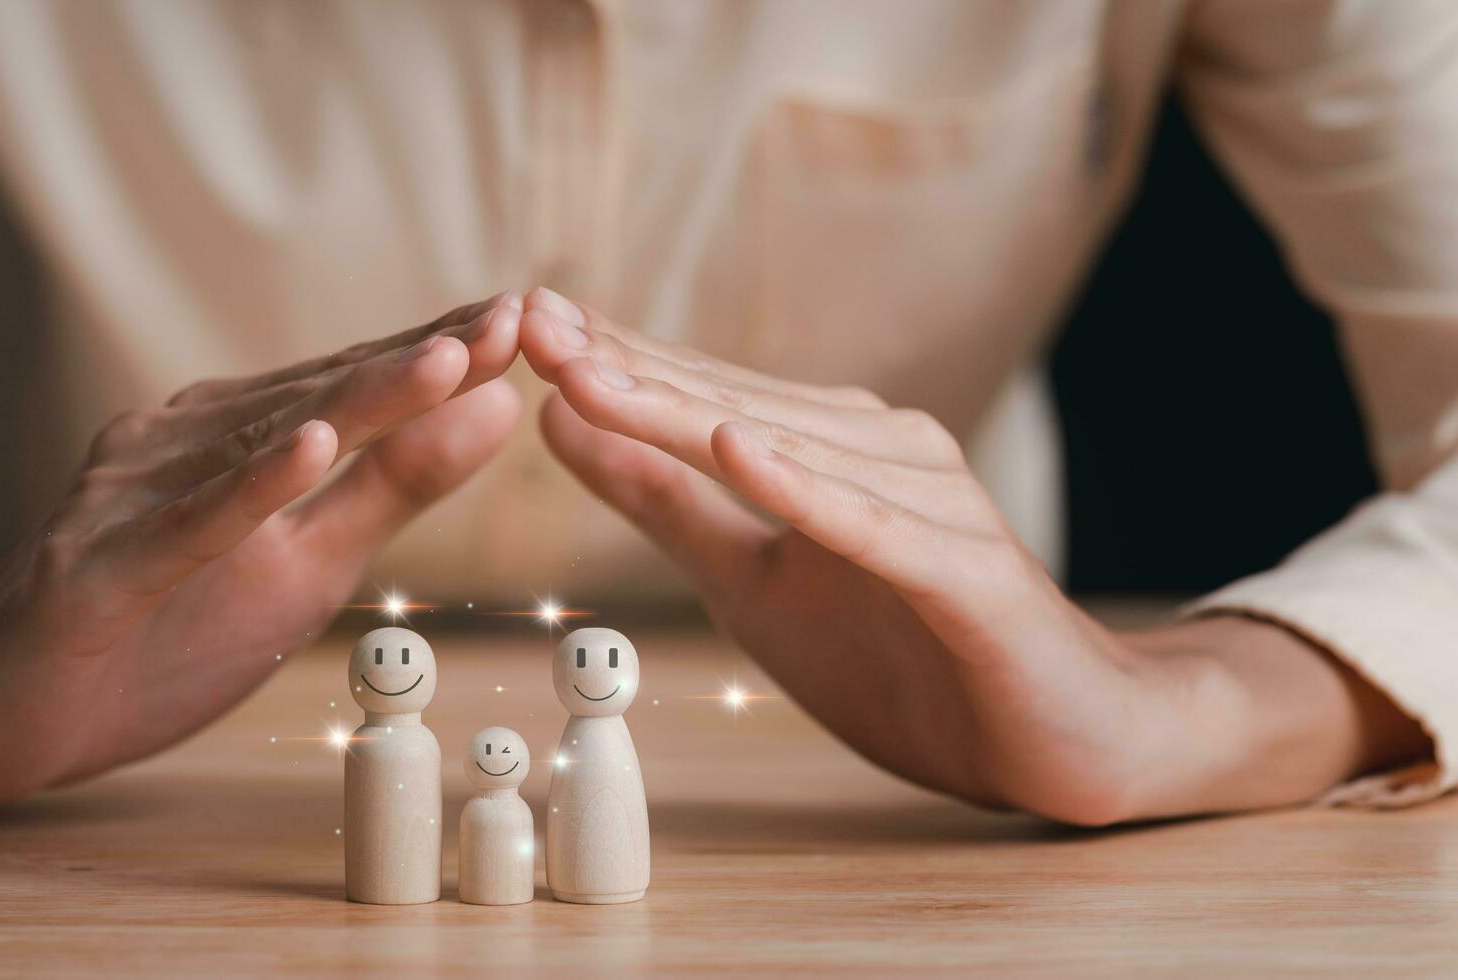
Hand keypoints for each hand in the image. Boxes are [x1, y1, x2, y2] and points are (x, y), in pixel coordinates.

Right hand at [0, 294, 524, 802]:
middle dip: (423, 356)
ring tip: (447, 358)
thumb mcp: (302, 566)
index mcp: (236, 440)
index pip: (356, 387)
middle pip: (319, 394)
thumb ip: (390, 489)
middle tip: (518, 314)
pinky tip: (304, 448)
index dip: (445, 354)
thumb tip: (494, 406)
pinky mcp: (93, 571)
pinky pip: (180, 527)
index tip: (536, 316)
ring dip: (355, 399)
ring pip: (259, 444)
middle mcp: (181, 442)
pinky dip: (243, 489)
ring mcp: (130, 499)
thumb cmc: (156, 635)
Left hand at [518, 288, 1427, 823]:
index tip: (516, 319)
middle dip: (626, 364)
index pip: (698, 394)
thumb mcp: (747, 577)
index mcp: (820, 448)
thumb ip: (663, 499)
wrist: (1054, 738)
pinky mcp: (968, 573)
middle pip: (733, 404)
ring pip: (793, 452)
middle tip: (529, 319)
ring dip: (691, 412)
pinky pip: (880, 530)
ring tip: (595, 377)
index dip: (609, 359)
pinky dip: (813, 494)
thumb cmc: (899, 652)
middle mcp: (877, 451)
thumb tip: (561, 415)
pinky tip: (745, 455)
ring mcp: (928, 506)